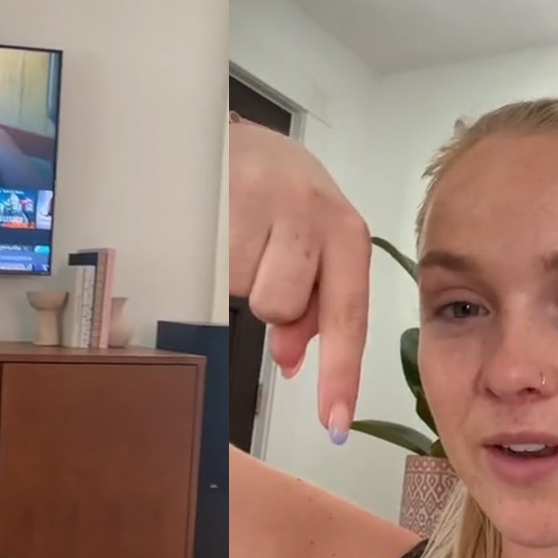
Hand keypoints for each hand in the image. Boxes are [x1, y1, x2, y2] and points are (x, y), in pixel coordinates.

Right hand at [222, 118, 372, 439]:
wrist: (233, 133)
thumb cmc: (276, 199)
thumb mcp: (309, 249)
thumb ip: (309, 308)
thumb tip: (294, 361)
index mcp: (347, 234)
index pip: (349, 317)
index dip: (339, 375)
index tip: (336, 424)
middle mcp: (316, 214)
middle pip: (280, 308)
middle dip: (263, 300)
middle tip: (257, 258)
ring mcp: (267, 201)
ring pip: (242, 287)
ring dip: (233, 274)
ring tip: (236, 235)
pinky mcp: (224, 191)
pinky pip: (211, 261)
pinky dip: (208, 253)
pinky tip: (215, 224)